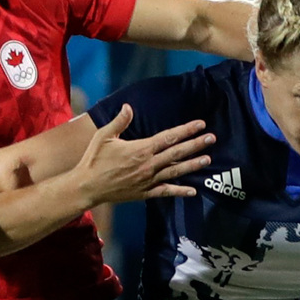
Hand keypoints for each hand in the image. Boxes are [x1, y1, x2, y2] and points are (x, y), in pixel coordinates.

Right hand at [74, 106, 213, 204]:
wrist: (88, 186)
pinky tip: (193, 191)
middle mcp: (148, 165)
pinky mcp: (145, 193)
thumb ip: (119, 122)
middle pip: (177, 153)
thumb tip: (128, 107)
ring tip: (208, 159)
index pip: (169, 137)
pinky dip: (180, 191)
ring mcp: (148, 180)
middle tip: (212, 138)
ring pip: (175, 171)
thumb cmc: (94, 159)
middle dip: (196, 145)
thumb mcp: (104, 136)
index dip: (186, 130)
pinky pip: (166, 192)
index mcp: (141, 149)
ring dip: (193, 165)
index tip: (200, 124)